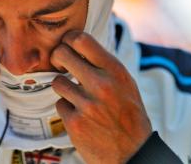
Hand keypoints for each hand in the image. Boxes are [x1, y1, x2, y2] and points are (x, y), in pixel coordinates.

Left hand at [50, 31, 151, 163]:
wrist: (133, 152)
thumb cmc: (129, 115)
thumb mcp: (125, 82)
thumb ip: (103, 65)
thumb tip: (78, 46)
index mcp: (115, 70)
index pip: (81, 39)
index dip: (68, 39)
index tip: (67, 45)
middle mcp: (100, 84)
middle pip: (61, 54)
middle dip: (57, 57)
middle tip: (61, 65)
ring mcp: (86, 104)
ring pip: (57, 82)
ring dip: (64, 88)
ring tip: (76, 96)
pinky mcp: (74, 123)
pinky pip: (59, 105)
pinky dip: (67, 109)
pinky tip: (80, 115)